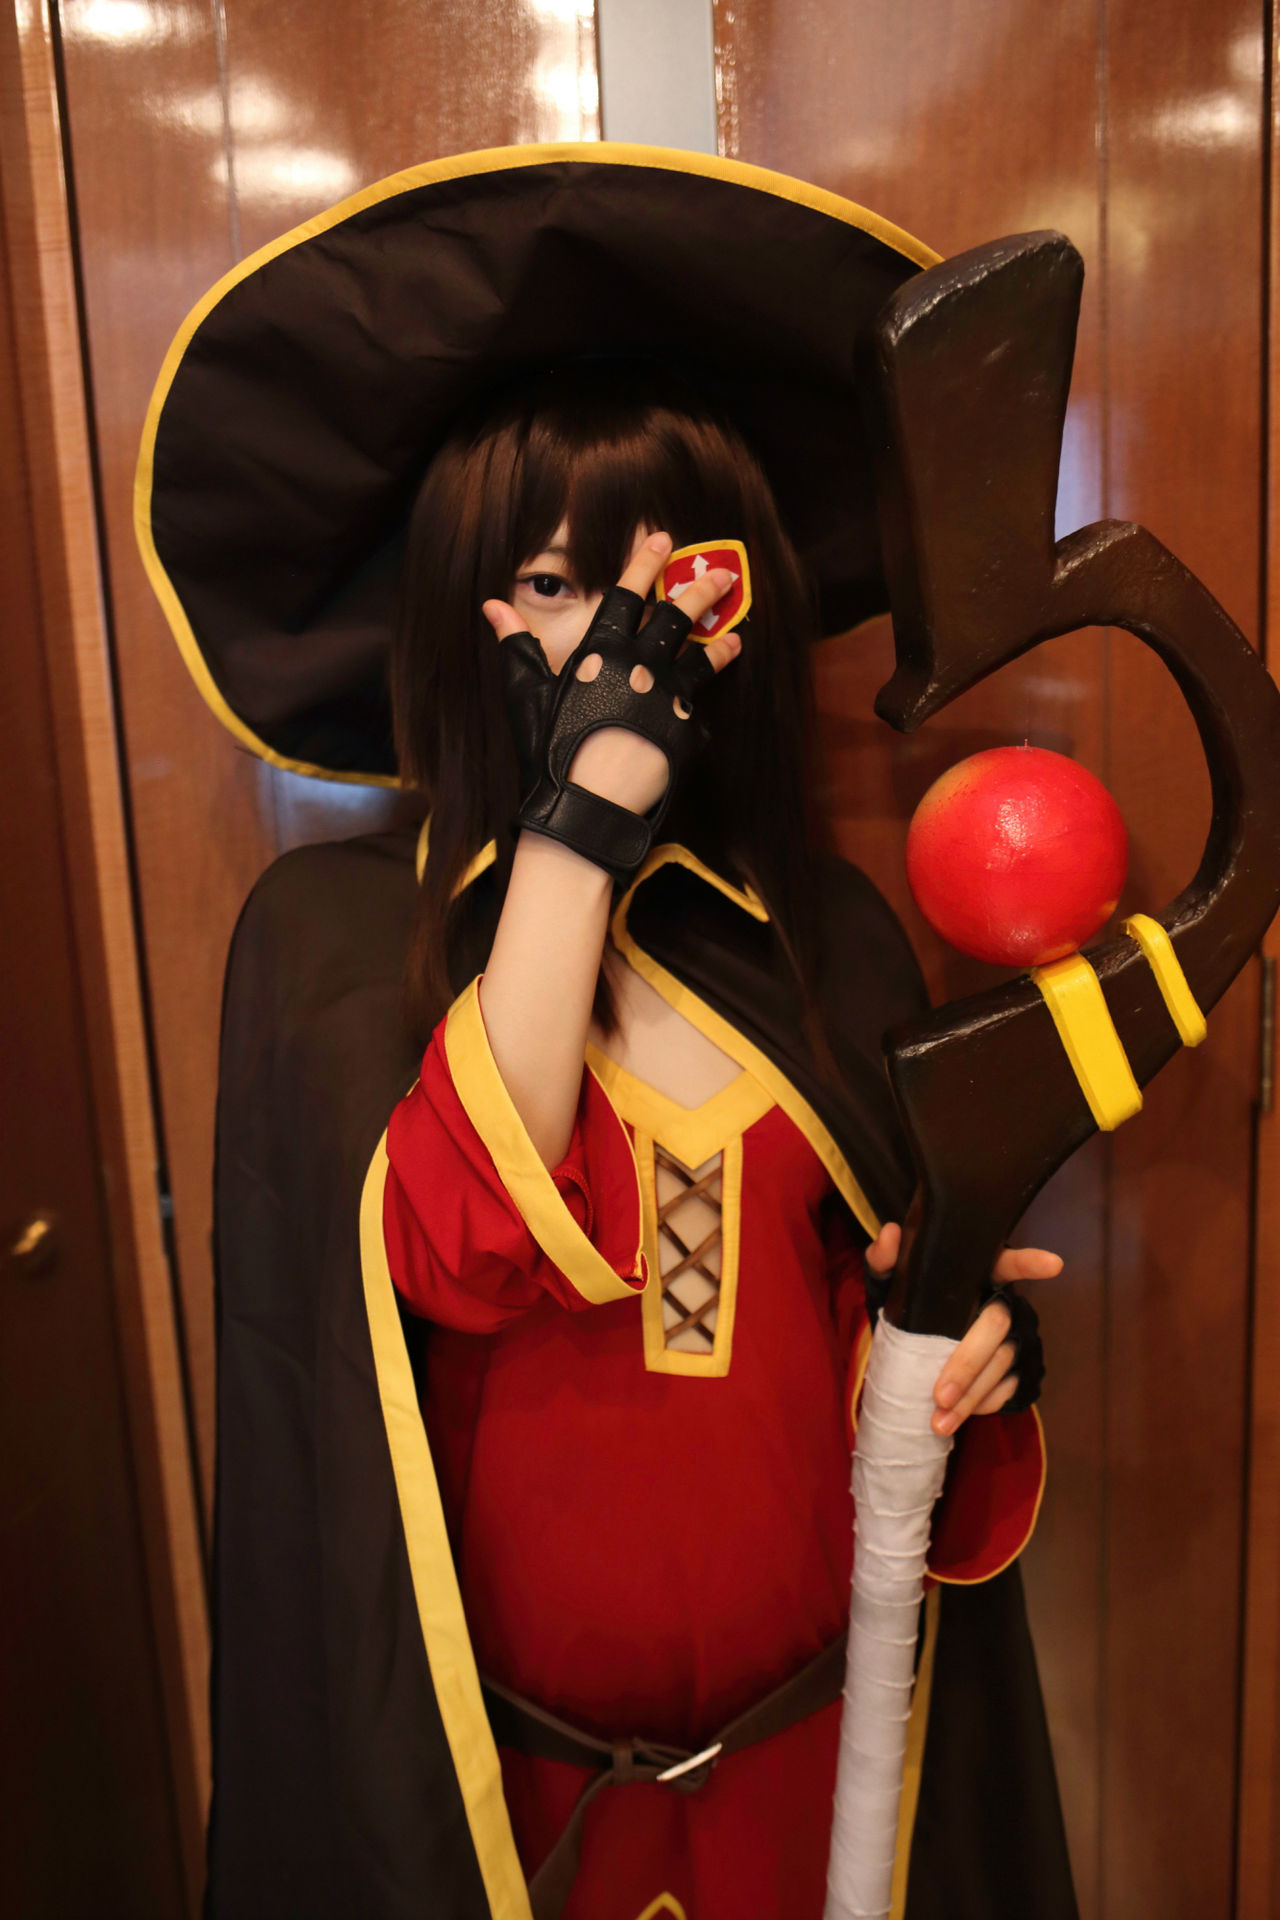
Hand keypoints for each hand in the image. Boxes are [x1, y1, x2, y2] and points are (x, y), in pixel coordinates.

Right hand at [483, 532, 738, 881]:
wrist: (586, 808)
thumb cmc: (548, 752)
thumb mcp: (526, 695)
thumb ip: (518, 647)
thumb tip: (492, 606)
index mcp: (603, 651)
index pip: (628, 593)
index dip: (645, 562)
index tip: (662, 539)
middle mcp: (643, 666)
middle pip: (678, 616)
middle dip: (701, 589)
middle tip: (724, 575)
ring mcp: (670, 698)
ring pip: (702, 659)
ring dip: (720, 643)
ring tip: (736, 634)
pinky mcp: (688, 732)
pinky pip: (694, 715)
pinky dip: (695, 711)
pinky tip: (700, 710)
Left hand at [865, 1221, 1060, 1435]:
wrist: (907, 1352)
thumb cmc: (905, 1306)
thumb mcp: (889, 1283)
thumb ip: (885, 1259)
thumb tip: (891, 1234)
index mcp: (976, 1274)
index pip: (1007, 1261)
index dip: (1029, 1262)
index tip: (1053, 1263)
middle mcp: (1002, 1302)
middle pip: (996, 1326)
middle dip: (968, 1363)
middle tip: (940, 1395)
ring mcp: (1014, 1337)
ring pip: (1001, 1364)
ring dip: (972, 1396)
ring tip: (939, 1422)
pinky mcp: (1018, 1369)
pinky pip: (1008, 1388)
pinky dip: (984, 1404)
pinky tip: (961, 1416)